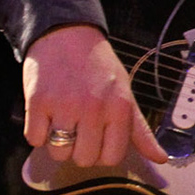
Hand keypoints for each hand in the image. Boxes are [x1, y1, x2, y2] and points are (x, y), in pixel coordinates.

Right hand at [22, 23, 166, 168]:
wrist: (67, 35)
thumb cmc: (99, 69)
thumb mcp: (125, 94)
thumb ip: (140, 131)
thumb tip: (161, 158)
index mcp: (121, 108)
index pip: (112, 158)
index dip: (103, 154)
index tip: (99, 140)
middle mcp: (95, 108)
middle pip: (84, 159)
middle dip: (79, 150)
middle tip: (80, 129)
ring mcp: (65, 105)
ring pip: (58, 153)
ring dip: (57, 143)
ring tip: (63, 121)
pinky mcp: (38, 102)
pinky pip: (34, 139)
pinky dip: (37, 132)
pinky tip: (47, 114)